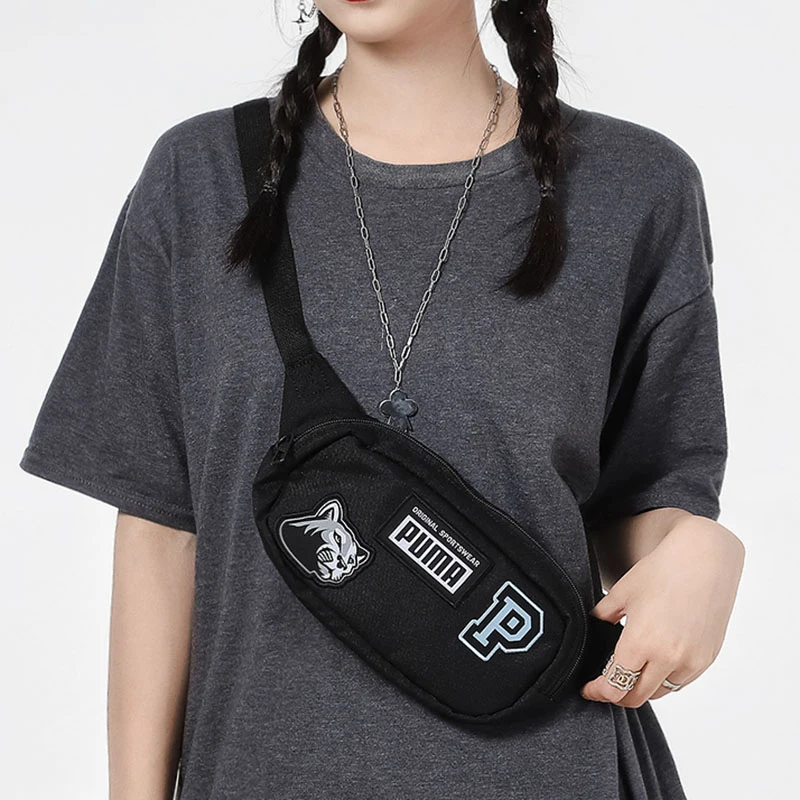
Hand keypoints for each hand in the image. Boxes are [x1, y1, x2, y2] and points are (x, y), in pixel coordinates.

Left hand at [581, 515, 744, 706]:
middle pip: (636, 696)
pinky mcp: (708, 657)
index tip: (588, 690)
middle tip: (605, 683)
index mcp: (640, 643)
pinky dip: (666, 678)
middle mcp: (668, 658)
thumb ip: (603, 616)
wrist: (704, 558)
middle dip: (617, 693)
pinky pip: (682, 680)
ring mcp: (692, 660)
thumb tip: (595, 627)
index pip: (614, 687)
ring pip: (661, 691)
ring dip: (643, 687)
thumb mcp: (622, 592)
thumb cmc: (661, 570)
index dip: (598, 692)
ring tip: (631, 671)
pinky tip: (657, 661)